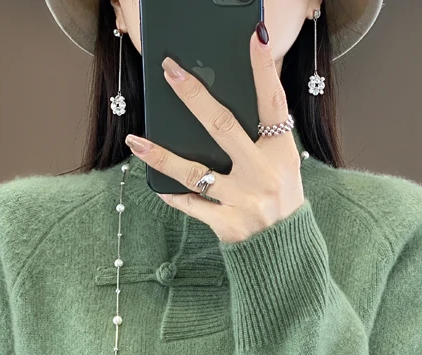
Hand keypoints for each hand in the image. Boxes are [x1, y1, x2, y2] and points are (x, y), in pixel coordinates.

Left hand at [125, 27, 304, 244]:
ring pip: (193, 172)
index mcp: (280, 153)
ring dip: (161, 155)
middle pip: (222, 127)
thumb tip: (231, 99)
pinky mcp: (226, 224)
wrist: (284, 250)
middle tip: (171, 72)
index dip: (264, 69)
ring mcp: (242, 201)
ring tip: (136, 141)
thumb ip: (263, 134)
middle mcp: (261, 174)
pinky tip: (154, 183)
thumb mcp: (284, 163)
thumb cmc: (280, 198)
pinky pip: (190, 205)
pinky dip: (171, 195)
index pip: (273, 102)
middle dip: (194, 97)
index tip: (253, 38)